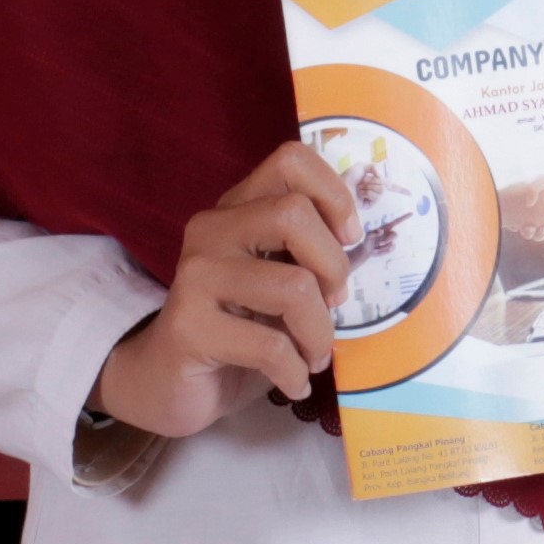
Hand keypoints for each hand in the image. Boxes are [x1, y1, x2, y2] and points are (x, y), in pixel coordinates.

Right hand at [97, 139, 359, 435]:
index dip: (333, 193)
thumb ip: (311, 254)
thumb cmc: (240, 328)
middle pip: (293, 214)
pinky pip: (271, 345)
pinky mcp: (188, 326)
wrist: (170, 382)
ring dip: (320, 333)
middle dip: (334, 267)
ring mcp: (195, 276)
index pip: (290, 161)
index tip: (350, 237)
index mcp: (238, 210)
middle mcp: (211, 231)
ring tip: (314, 354)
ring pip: (293, 286)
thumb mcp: (279, 280)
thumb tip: (372, 246)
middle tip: (333, 304)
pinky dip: (297, 372)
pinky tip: (293, 381)